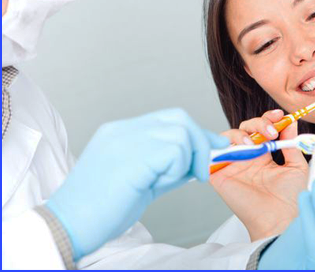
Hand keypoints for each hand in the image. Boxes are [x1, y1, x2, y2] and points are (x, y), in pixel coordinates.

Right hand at [45, 108, 228, 260]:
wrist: (69, 226)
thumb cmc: (102, 209)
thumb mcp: (140, 181)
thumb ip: (166, 168)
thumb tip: (196, 164)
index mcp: (122, 132)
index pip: (169, 120)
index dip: (197, 132)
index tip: (215, 144)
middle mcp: (124, 129)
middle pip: (179, 118)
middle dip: (200, 142)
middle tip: (200, 172)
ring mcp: (127, 139)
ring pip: (181, 133)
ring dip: (186, 159)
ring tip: (168, 181)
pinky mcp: (133, 156)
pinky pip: (174, 151)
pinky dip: (177, 169)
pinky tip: (159, 183)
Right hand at [210, 109, 308, 240]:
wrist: (279, 219)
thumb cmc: (290, 199)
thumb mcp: (296, 166)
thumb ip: (291, 143)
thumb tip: (290, 122)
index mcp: (264, 155)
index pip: (261, 129)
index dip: (268, 119)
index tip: (279, 115)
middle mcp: (247, 157)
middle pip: (244, 128)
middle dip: (257, 123)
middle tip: (270, 132)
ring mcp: (233, 164)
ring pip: (228, 136)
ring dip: (240, 134)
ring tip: (253, 145)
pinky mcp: (220, 174)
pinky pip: (212, 153)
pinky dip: (220, 145)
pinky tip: (236, 149)